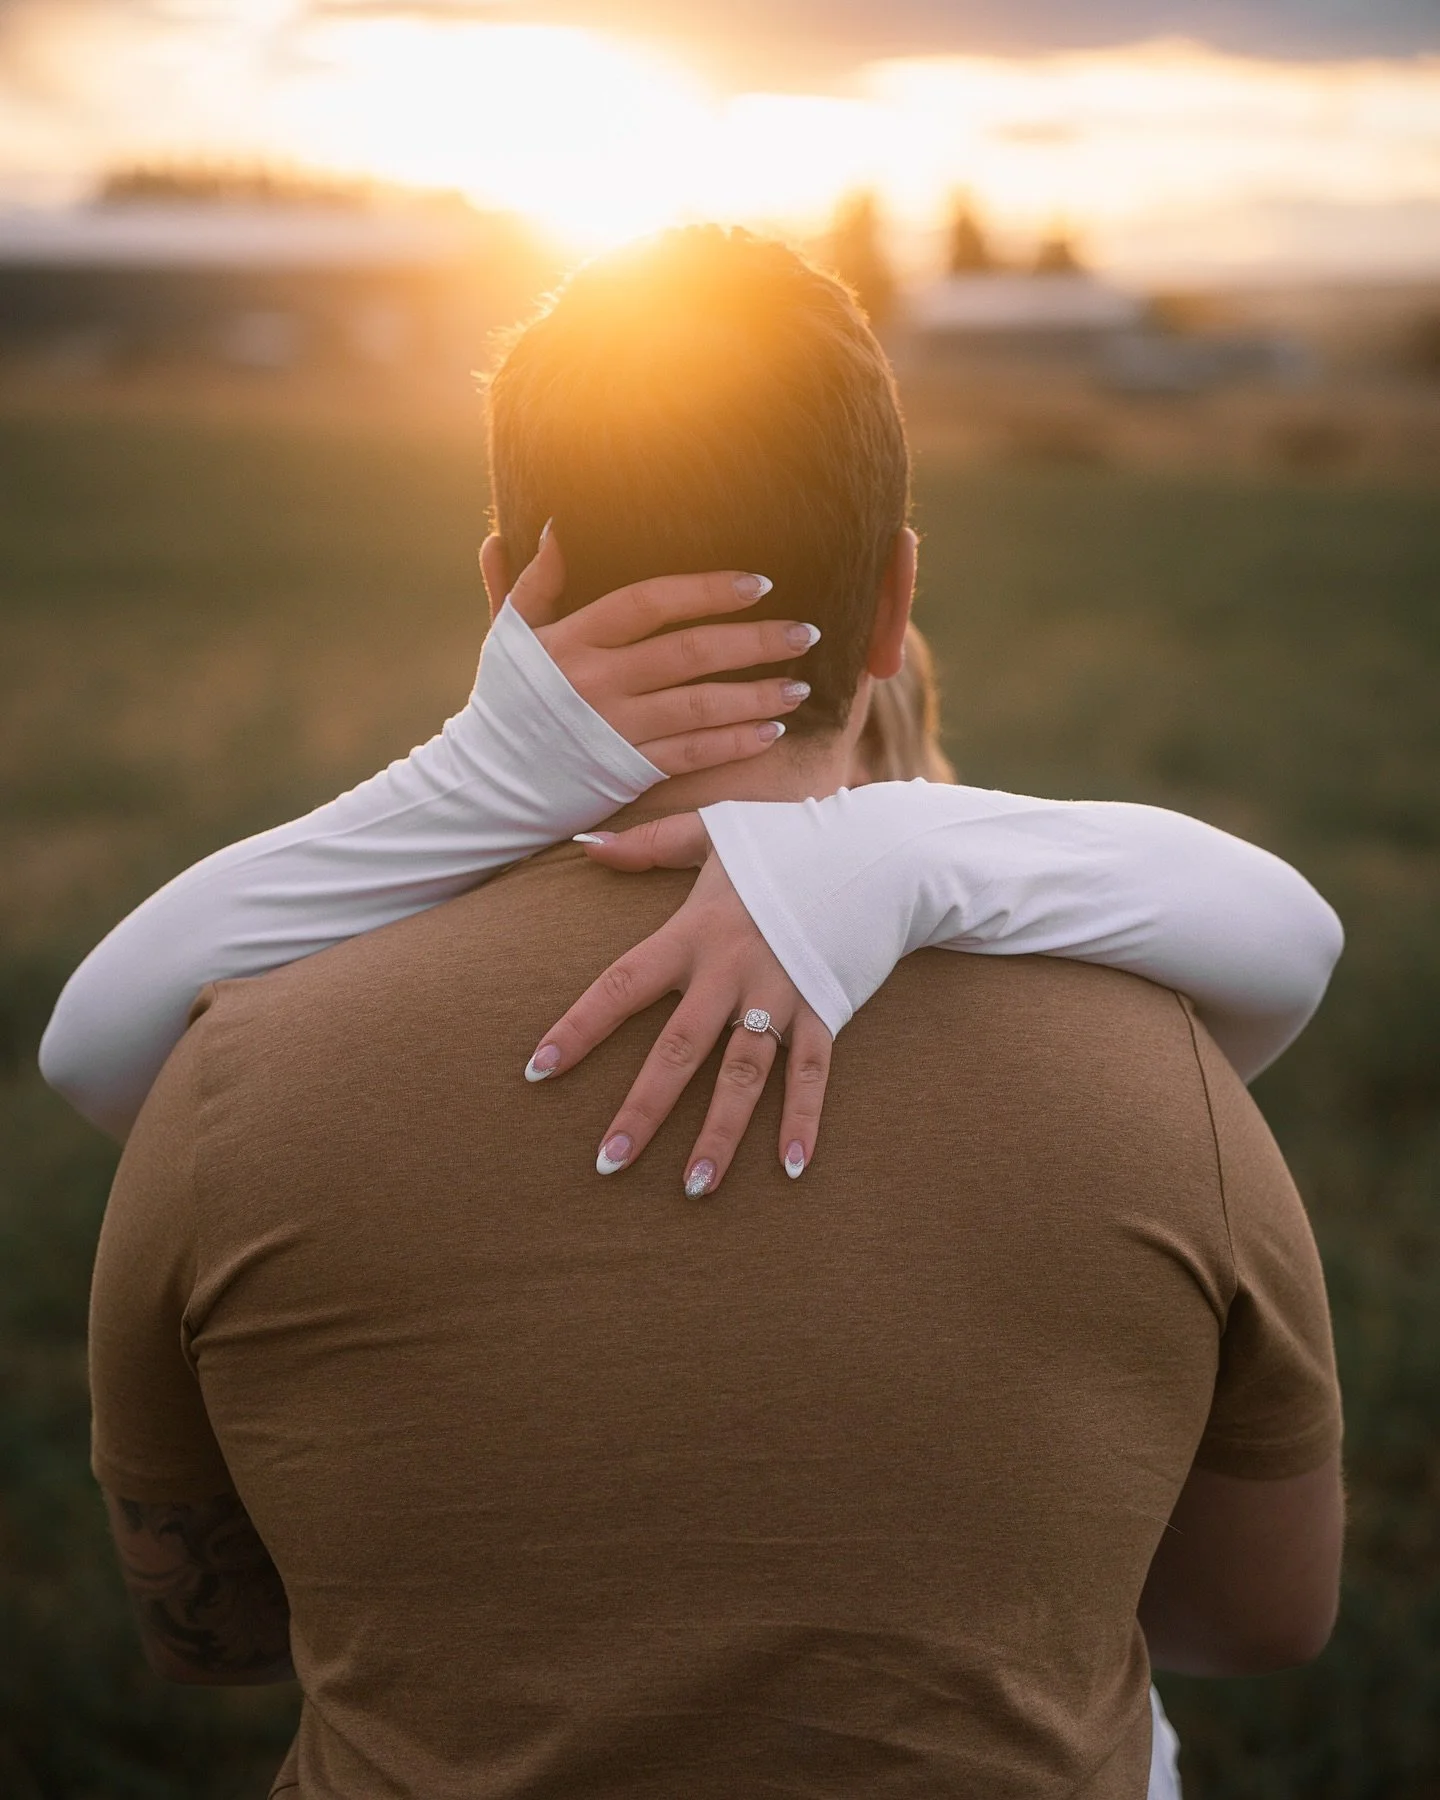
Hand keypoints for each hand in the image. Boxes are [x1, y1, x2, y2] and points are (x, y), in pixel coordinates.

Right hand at [493, 526, 819, 774]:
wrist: (489, 782)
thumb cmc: (506, 700)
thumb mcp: (510, 636)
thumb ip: (533, 582)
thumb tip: (552, 525)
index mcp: (574, 638)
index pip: (649, 602)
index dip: (706, 590)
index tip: (759, 584)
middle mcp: (599, 681)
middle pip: (688, 653)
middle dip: (753, 641)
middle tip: (804, 632)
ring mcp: (616, 728)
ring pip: (700, 706)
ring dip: (757, 695)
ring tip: (801, 685)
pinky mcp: (628, 771)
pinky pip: (693, 754)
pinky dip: (735, 743)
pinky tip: (771, 731)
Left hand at [524, 813, 833, 1195]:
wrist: (879, 847)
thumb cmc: (790, 839)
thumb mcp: (716, 830)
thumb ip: (649, 845)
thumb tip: (586, 846)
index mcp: (695, 931)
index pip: (622, 985)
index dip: (579, 1027)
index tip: (538, 1070)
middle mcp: (732, 970)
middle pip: (679, 1049)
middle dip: (643, 1109)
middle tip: (608, 1163)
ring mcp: (782, 994)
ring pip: (744, 1075)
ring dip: (720, 1133)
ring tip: (695, 1187)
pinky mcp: (827, 1008)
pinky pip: (814, 1073)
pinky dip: (804, 1120)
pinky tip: (791, 1169)